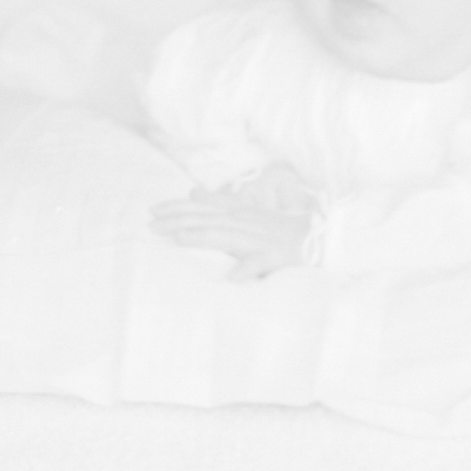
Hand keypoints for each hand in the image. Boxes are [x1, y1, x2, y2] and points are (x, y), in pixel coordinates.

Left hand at [150, 184, 313, 279]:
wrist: (319, 237)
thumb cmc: (280, 227)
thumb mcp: (247, 211)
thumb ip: (219, 201)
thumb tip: (193, 192)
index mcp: (237, 213)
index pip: (203, 208)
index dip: (177, 207)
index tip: (152, 210)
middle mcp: (244, 223)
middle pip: (207, 220)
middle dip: (179, 221)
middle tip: (151, 225)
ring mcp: (258, 239)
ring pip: (226, 236)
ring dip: (203, 236)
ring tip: (179, 239)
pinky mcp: (274, 257)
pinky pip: (259, 264)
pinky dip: (246, 269)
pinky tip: (232, 278)